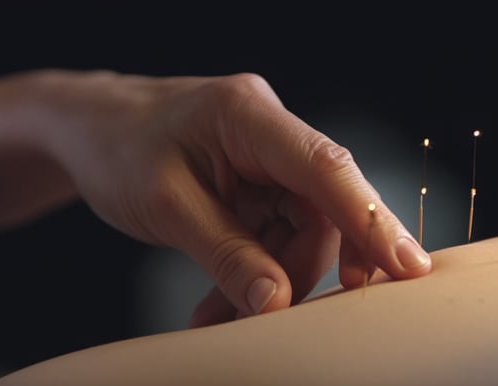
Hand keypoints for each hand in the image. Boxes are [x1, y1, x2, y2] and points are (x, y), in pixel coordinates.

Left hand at [33, 70, 432, 325]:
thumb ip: (225, 253)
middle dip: (300, 271)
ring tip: (221, 317)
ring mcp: (266, 160)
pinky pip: (276, 236)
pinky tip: (222, 303)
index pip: (327, 167)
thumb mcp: (165, 204)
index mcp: (248, 116)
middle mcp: (269, 134)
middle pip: (321, 210)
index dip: (371, 217)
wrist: (90, 129)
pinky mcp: (257, 184)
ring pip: (302, 231)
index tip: (406, 266)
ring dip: (272, 281)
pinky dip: (256, 273)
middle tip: (270, 318)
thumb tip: (276, 303)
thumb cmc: (118, 148)